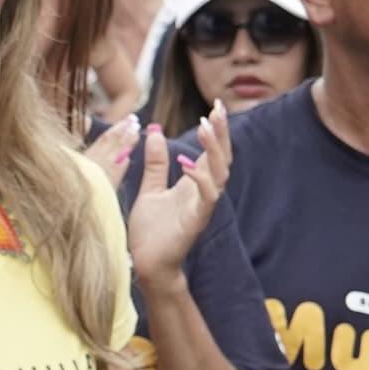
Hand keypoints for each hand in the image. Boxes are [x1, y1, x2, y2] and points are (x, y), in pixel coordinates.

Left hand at [121, 111, 232, 285]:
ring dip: (213, 149)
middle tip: (218, 108)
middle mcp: (203, 192)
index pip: (211, 151)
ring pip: (220, 174)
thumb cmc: (150, 231)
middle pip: (222, 157)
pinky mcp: (197, 221)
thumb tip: (154, 131)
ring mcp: (202, 206)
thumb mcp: (150, 188)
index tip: (215, 105)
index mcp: (194, 183)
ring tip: (205, 126)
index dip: (216, 129)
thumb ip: (156, 163)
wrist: (146, 264)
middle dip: (222, 132)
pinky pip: (207, 197)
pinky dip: (201, 179)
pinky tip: (188, 164)